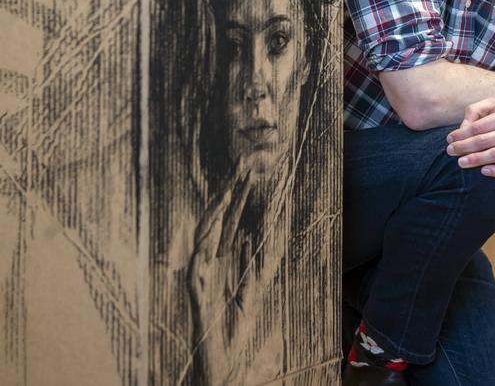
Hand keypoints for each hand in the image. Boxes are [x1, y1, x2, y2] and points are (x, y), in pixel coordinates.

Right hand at [188, 166, 252, 384]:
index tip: (248, 170)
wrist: (223, 364)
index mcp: (220, 256)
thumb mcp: (255, 286)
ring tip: (226, 195)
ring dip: (214, 216)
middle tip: (241, 168)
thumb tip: (263, 230)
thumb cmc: (235, 326)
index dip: (238, 194)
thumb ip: (260, 259)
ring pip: (203, 240)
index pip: (229, 218)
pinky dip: (202, 252)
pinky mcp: (195, 297)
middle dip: (228, 194)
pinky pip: (196, 270)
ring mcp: (200, 277)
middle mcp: (208, 262)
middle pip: (217, 221)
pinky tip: (211, 235)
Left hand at [446, 98, 494, 176]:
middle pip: (485, 141)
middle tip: (450, 151)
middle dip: (464, 147)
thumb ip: (476, 110)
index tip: (450, 139)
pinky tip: (483, 171)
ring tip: (461, 162)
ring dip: (476, 160)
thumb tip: (463, 128)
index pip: (479, 126)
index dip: (462, 134)